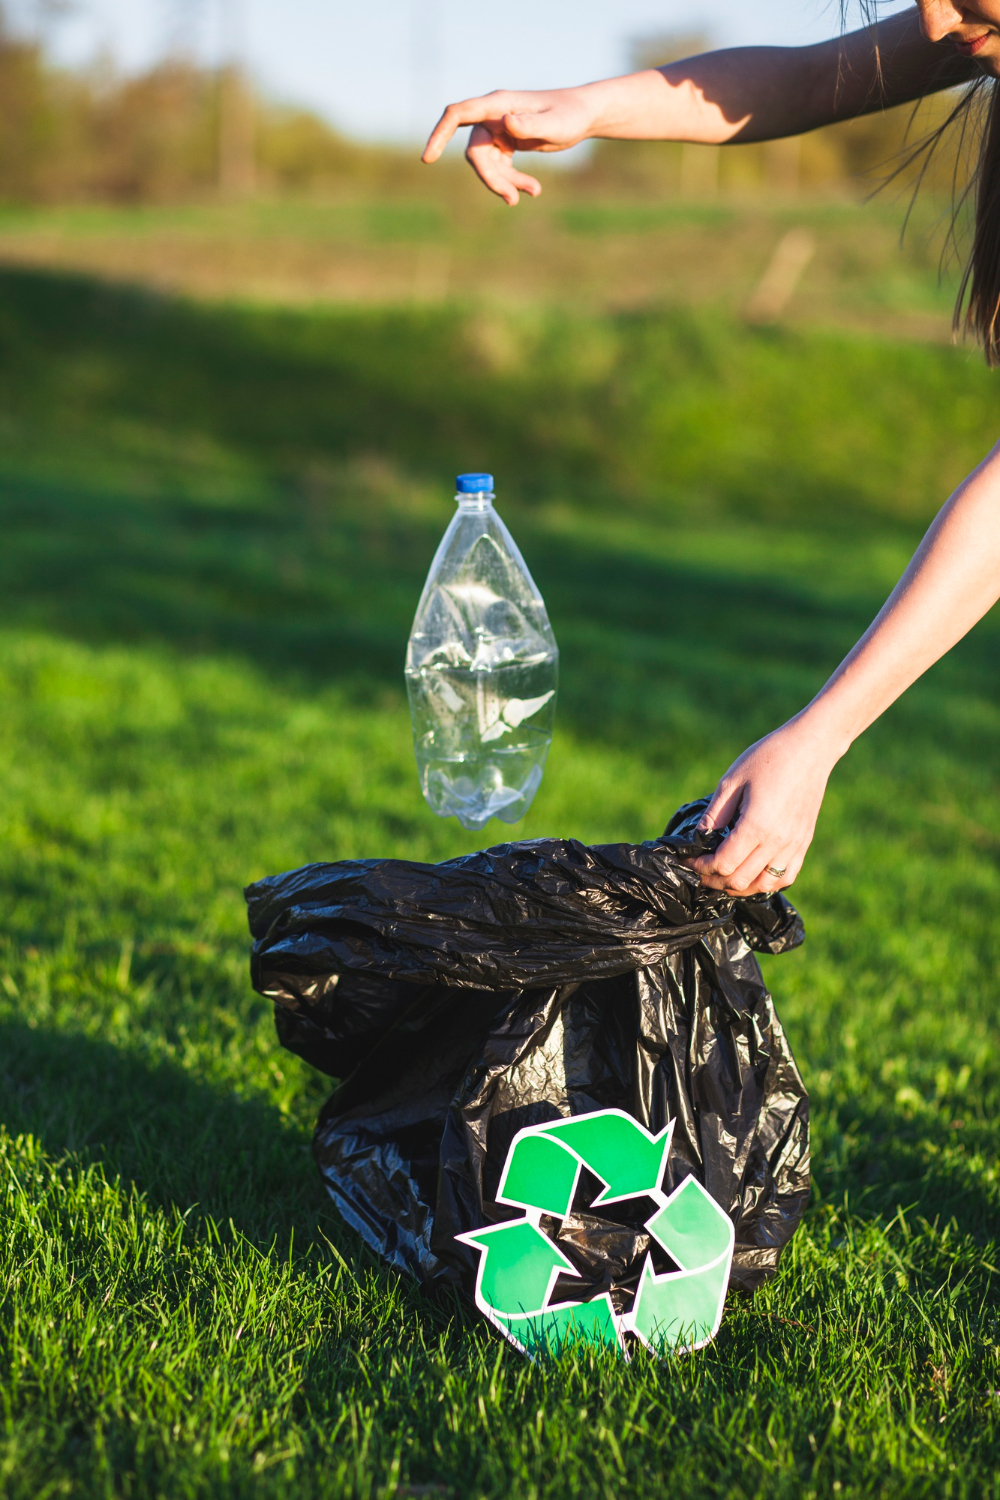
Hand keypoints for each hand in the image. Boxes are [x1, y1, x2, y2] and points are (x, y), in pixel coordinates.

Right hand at [422, 88, 597, 204]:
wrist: (584, 115)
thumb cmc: (571, 116)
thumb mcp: (555, 124)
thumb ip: (530, 125)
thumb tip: (506, 122)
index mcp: (498, 104)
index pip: (458, 115)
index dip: (439, 135)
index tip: (428, 158)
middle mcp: (494, 115)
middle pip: (475, 152)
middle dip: (491, 178)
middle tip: (513, 199)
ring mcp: (498, 130)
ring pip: (487, 165)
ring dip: (505, 183)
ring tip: (534, 192)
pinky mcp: (506, 143)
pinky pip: (499, 168)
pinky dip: (512, 181)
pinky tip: (534, 189)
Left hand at [686, 715, 840, 896]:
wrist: (810, 749)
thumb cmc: (768, 758)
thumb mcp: (732, 781)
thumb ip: (714, 815)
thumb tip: (697, 839)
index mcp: (757, 826)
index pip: (723, 864)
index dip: (700, 867)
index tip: (687, 859)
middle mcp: (778, 842)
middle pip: (740, 880)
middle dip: (714, 880)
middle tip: (700, 870)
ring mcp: (794, 845)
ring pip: (764, 885)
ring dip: (740, 886)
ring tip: (723, 875)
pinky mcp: (804, 843)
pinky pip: (785, 877)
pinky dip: (765, 883)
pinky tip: (752, 873)